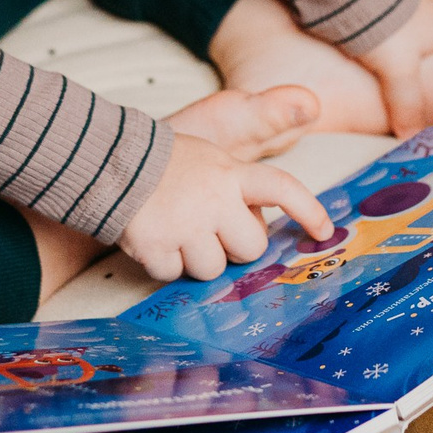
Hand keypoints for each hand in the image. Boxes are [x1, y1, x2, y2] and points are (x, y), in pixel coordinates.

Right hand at [118, 129, 336, 282]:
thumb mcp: (211, 158)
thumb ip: (239, 185)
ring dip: (196, 258)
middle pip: (252, 248)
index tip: (324, 231)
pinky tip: (154, 237)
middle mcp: (213, 199)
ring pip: (213, 269)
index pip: (282, 188)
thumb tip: (263, 218)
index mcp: (230, 173)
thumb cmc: (165, 163)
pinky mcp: (156, 246)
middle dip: (235, 246)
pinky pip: (174, 274)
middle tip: (211, 229)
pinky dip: (164, 263)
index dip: (308, 210)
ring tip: (176, 229)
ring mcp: (185, 225)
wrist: (109, 162)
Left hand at [353, 0, 432, 136]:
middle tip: (423, 88)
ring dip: (407, 53)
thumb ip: (407, 105)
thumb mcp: (399, 73)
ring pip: (415, 36)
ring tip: (394, 75)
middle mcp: (432, 13)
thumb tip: (412, 135)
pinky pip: (393, 26)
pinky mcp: (383, 1)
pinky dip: (387, 41)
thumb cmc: (382, 24)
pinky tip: (373, 54)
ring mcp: (408, 4)